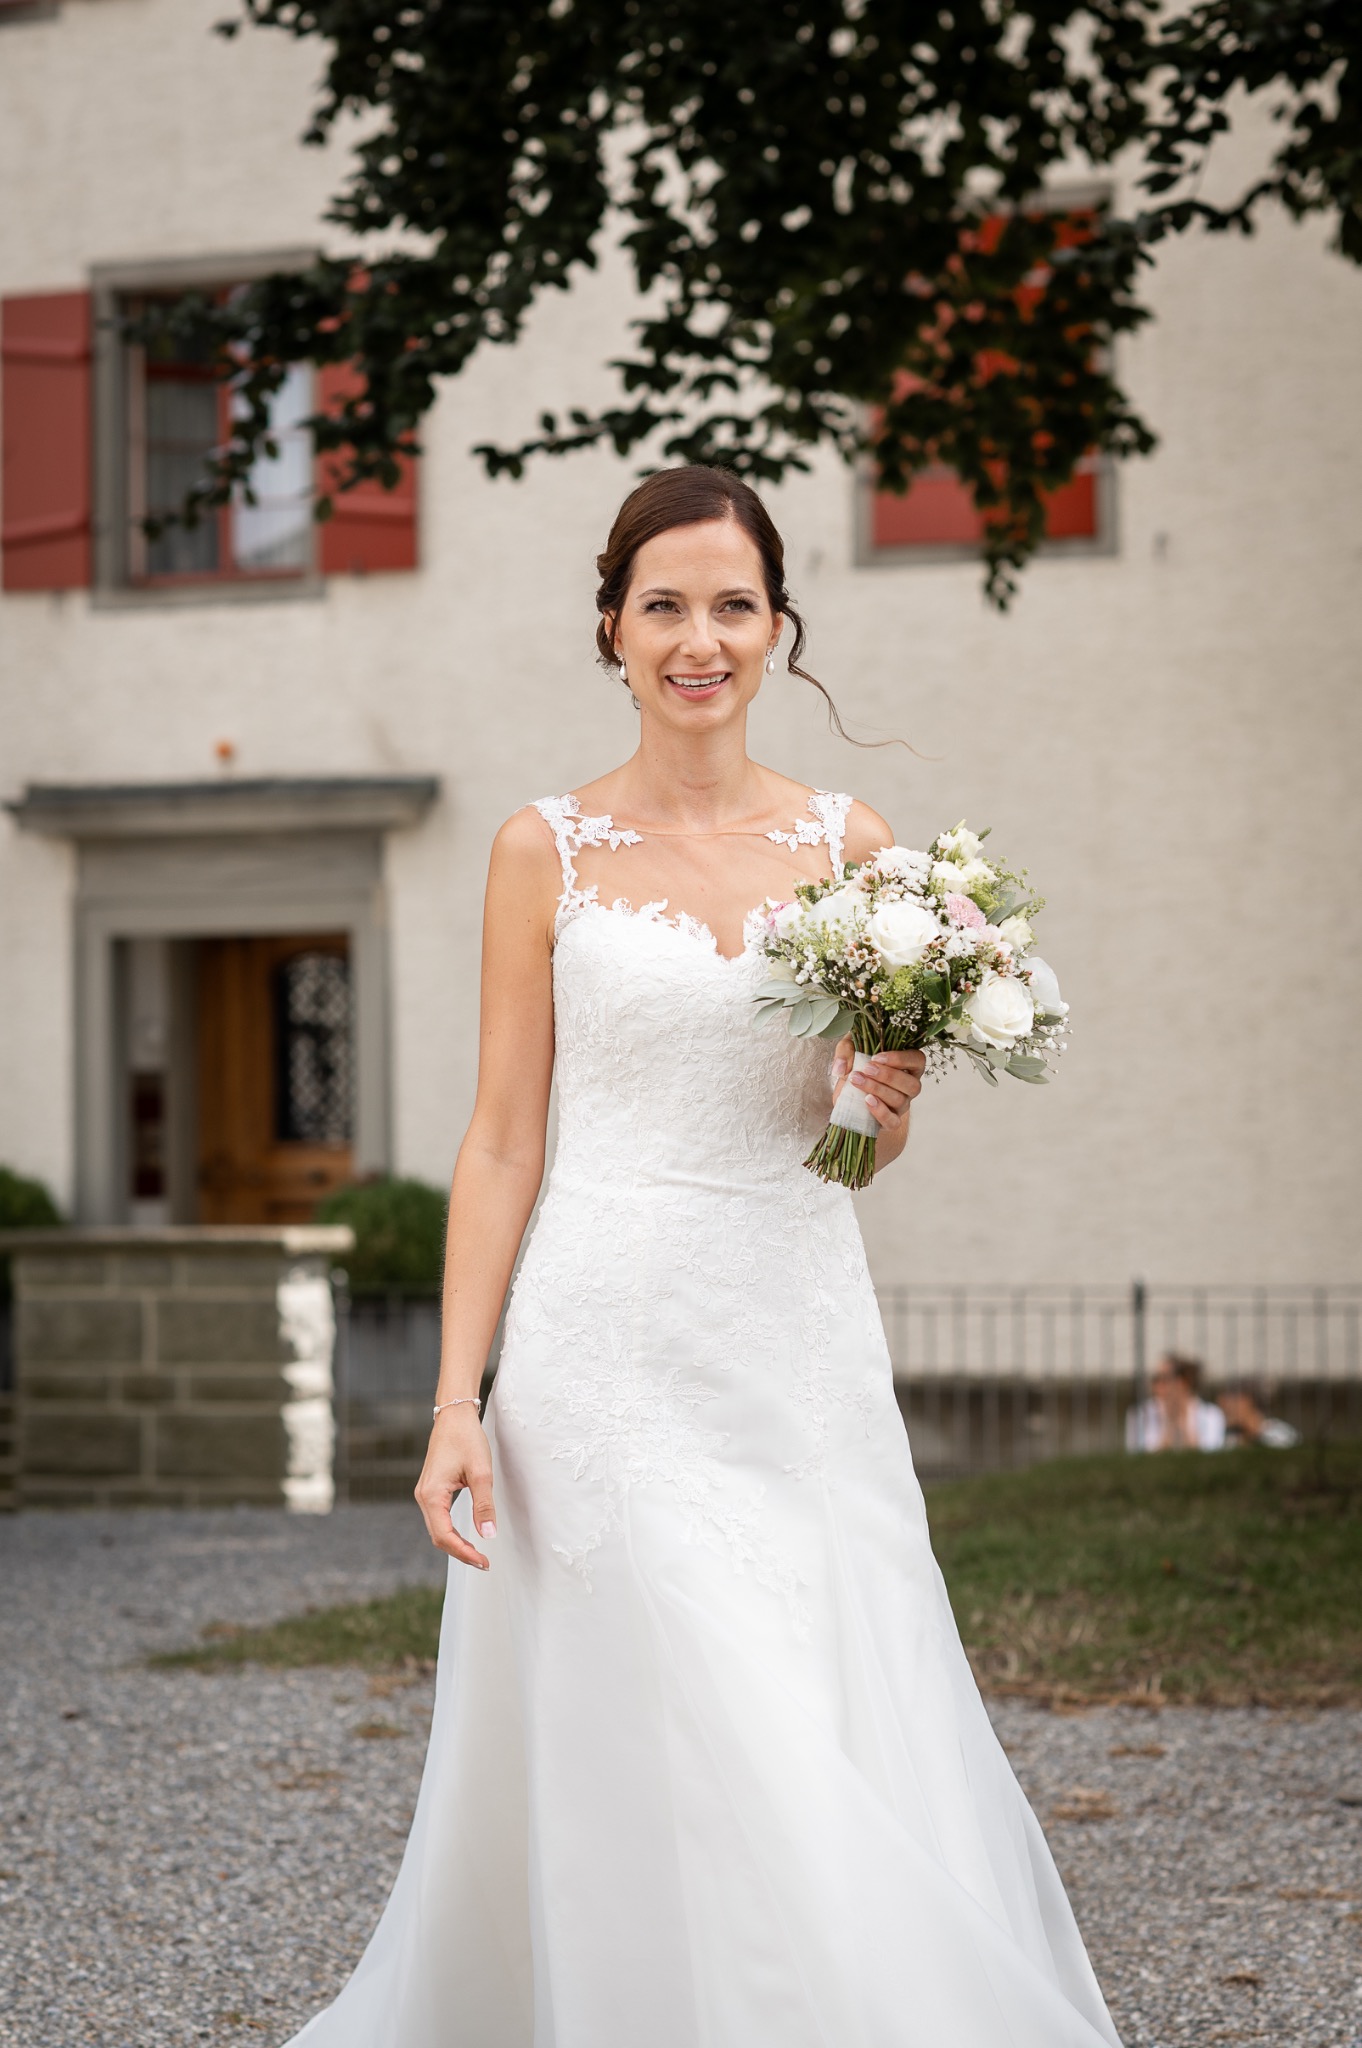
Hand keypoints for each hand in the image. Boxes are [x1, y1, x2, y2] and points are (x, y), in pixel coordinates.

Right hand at [414, 1407, 496, 1567]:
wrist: (454, 1415)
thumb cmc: (467, 1439)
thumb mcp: (481, 1472)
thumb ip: (484, 1505)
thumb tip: (488, 1535)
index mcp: (432, 1494)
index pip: (444, 1535)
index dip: (464, 1552)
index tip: (484, 1562)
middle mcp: (424, 1496)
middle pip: (438, 1536)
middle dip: (460, 1552)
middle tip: (484, 1562)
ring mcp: (425, 1493)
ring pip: (437, 1529)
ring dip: (456, 1544)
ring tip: (478, 1554)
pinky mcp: (431, 1490)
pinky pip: (438, 1518)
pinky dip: (452, 1531)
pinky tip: (467, 1536)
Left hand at [830, 1038, 925, 1171]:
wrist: (848, 1095)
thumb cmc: (857, 1068)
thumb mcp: (850, 1051)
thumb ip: (845, 1051)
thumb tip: (840, 1067)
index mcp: (908, 1066)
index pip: (917, 1060)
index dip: (900, 1059)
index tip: (876, 1057)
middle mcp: (909, 1086)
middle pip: (911, 1084)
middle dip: (888, 1076)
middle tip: (866, 1069)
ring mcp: (902, 1106)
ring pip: (900, 1100)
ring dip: (878, 1089)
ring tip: (857, 1081)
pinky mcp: (891, 1121)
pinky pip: (893, 1121)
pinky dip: (881, 1112)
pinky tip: (867, 1101)